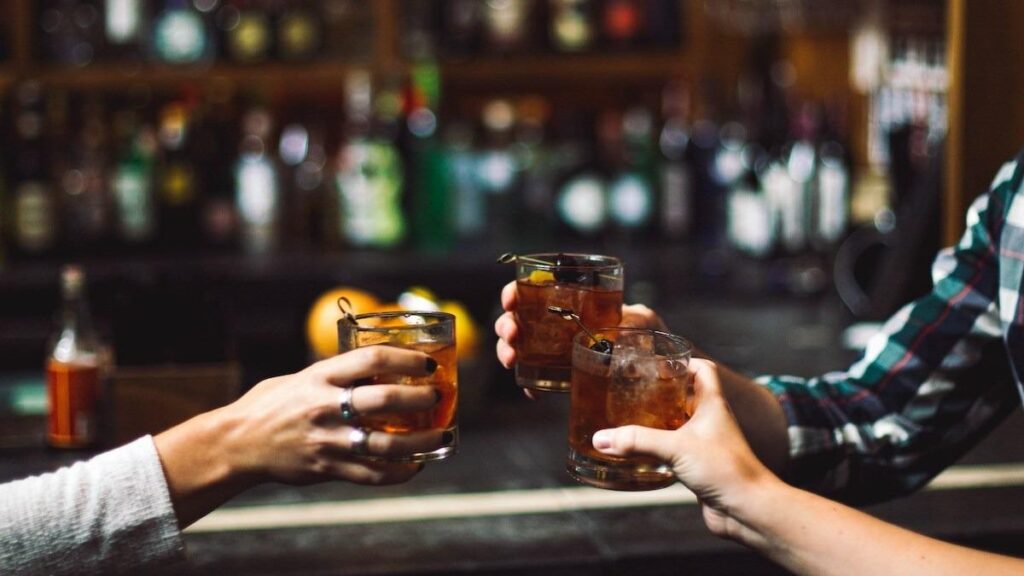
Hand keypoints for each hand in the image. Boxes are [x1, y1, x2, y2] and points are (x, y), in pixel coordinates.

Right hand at [155, 346, 442, 526]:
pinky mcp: (327, 468)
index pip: (371, 360)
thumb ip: (336, 374)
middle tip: (439, 396)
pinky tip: (417, 465)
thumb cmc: (272, 404)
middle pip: (384, 400)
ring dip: (422, 441)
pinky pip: (372, 474)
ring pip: (386, 444)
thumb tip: (377, 366)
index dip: (406, 360)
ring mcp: (327, 441)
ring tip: (443, 436)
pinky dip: (400, 472)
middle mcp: (325, 407)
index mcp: (320, 377)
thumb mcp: (302, 377)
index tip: (428, 364)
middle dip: (420, 399)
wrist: (238, 443)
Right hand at [494, 280, 667, 396]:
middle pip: (517, 319)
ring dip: (507, 350)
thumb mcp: (641, 318)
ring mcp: (553, 351)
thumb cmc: (645, 332)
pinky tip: (533, 391)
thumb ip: (636, 317)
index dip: (514, 292)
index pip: (532, 291)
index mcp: (568, 301)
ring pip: (517, 347)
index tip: (511, 300)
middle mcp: (555, 325)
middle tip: (512, 334)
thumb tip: (629, 320)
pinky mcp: (559, 377)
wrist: (653, 364)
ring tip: (511, 359)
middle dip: (506, 325)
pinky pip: (535, 379)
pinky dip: (529, 384)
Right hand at [591, 359, 776, 539]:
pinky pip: (676, 450)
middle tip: (635, 389)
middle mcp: (710, 420)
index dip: (683, 361)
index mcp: (712, 404)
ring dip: (658, 421)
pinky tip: (639, 453)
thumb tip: (602, 438)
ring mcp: (706, 443)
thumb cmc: (726, 469)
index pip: (702, 369)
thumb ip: (637, 441)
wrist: (747, 509)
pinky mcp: (699, 466)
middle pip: (686, 396)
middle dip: (662, 391)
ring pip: (680, 424)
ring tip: (631, 418)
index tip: (657, 361)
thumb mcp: (676, 448)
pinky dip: (659, 448)